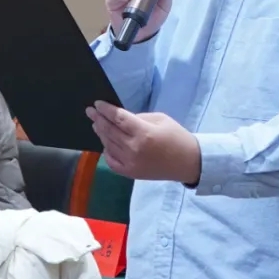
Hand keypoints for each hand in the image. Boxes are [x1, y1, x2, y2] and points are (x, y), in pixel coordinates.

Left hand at [86, 101, 200, 183]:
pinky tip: (106, 144)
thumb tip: (121, 118)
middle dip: (98, 119)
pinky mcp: (130, 173)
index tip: (97, 104)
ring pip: (108, 145)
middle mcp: (133, 148)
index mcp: (143, 133)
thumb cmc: (177, 137)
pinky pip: (111, 162)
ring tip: (96, 124)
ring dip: (101, 134)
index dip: (106, 110)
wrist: (188, 163)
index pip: (118, 118)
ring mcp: (130, 163)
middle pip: (110, 131)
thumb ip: (139, 118)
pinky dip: (107, 152)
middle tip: (90, 111)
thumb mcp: (161, 119)